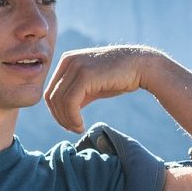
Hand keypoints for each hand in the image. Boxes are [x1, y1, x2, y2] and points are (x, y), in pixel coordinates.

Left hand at [44, 45, 163, 132]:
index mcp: (67, 61)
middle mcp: (68, 61)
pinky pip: (70, 102)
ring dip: (66, 120)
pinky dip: (72, 118)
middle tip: (73, 129)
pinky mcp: (85, 75)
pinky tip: (81, 125)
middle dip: (59, 117)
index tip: (69, 124)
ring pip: (59, 100)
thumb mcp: (92, 84)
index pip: (51, 91)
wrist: (140, 66)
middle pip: (52, 96)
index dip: (56, 112)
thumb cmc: (118, 77)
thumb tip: (62, 113)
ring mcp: (76, 66)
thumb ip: (76, 94)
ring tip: (78, 128)